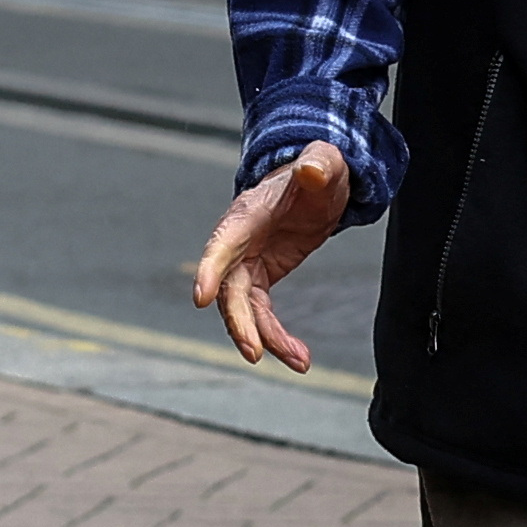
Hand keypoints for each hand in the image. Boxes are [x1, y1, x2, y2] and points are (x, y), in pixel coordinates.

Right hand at [188, 143, 353, 374]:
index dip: (210, 270)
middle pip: (228, 289)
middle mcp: (239, 242)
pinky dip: (276, 337)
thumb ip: (318, 164)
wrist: (317, 183)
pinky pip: (261, 314)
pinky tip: (299, 356)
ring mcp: (247, 262)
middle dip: (239, 322)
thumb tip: (311, 169)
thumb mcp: (325, 164)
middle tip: (254, 353)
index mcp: (248, 214)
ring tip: (300, 362)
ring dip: (266, 339)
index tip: (201, 298)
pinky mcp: (260, 277)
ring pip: (244, 309)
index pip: (223, 243)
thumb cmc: (318, 170)